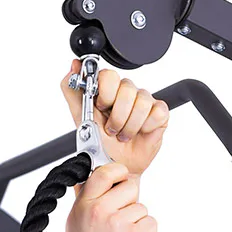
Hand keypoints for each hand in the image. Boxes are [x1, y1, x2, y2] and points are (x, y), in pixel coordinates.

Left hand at [60, 60, 168, 176]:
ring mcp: (144, 101)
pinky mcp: (159, 113)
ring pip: (143, 102)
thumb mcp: (80, 116)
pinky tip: (140, 132)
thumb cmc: (100, 142)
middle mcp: (127, 91)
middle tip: (112, 129)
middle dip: (117, 116)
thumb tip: (74, 66)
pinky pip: (158, 112)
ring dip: (130, 125)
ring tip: (124, 134)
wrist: (115, 165)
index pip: (110, 74)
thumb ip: (72, 89)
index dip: (106, 93)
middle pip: (127, 89)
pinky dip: (147, 126)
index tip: (101, 108)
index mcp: (108, 89)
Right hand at [64, 162, 156, 231]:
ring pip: (142, 208)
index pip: (104, 172)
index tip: (122, 176)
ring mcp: (118, 223)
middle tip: (122, 220)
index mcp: (83, 205)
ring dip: (138, 223)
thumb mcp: (76, 224)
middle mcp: (99, 210)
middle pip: (131, 187)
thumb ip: (86, 200)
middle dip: (131, 201)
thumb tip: (92, 178)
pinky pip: (151, 223)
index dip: (118, 171)